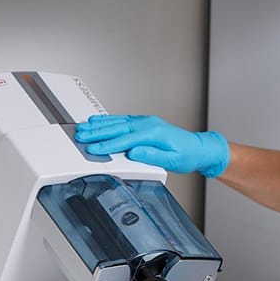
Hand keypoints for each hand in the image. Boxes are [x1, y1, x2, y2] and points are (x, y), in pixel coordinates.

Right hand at [75, 115, 228, 177]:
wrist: (199, 148)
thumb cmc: (187, 155)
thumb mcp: (173, 160)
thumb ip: (153, 156)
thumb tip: (135, 153)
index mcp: (154, 133)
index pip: (126, 140)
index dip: (108, 145)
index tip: (94, 149)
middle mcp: (149, 124)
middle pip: (118, 128)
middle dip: (98, 132)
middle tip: (81, 135)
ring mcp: (146, 121)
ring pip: (118, 122)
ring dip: (100, 125)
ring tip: (84, 127)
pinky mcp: (144, 123)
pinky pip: (123, 120)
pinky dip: (109, 120)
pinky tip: (99, 122)